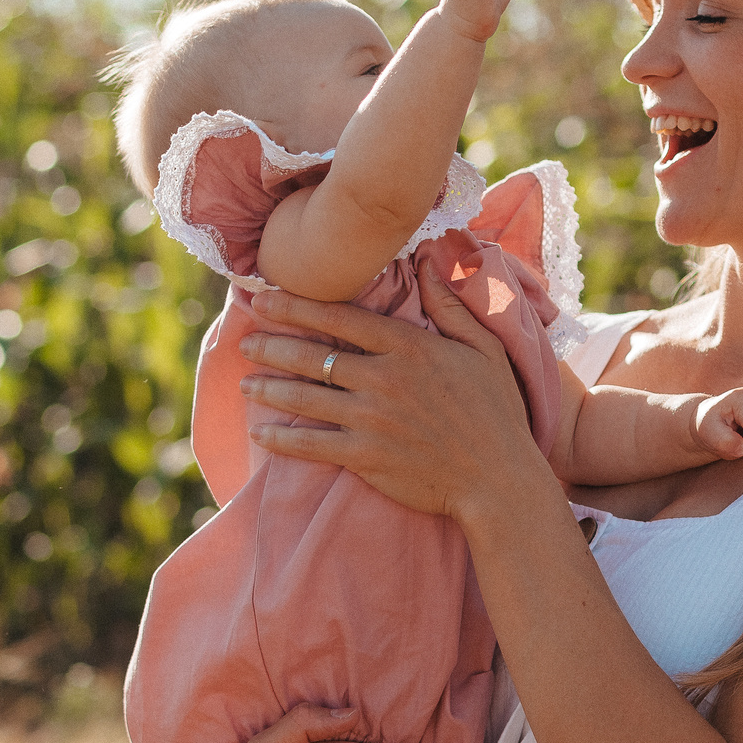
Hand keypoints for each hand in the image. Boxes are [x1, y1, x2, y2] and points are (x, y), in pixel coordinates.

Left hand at [236, 256, 564, 530]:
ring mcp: (370, 419)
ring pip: (305, 398)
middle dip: (272, 346)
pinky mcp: (364, 456)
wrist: (498, 480)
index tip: (266, 298)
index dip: (297, 306)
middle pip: (313, 356)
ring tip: (245, 383)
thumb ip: (451, 305)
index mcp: (409, 347)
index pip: (340, 317)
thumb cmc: (497, 413)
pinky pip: (310, 443)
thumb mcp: (485, 349)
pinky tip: (261, 431)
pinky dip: (281, 437)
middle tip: (245, 340)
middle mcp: (383, 379)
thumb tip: (428, 262)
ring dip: (269, 388)